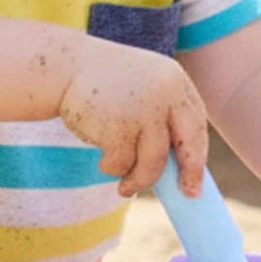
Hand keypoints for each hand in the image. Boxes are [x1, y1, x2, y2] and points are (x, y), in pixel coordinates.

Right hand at [58, 37, 207, 197]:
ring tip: (124, 187)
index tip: (194, 176)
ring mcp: (143, 111)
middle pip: (189, 144)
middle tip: (188, 194)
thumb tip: (181, 166)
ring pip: (154, 163)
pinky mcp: (118, 128)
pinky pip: (122, 164)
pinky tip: (99, 154)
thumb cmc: (102, 84)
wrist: (63, 67)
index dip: (197, 152)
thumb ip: (163, 114)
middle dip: (190, 172)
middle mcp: (164, 94)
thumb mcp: (141, 87)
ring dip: (139, 180)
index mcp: (174, 79)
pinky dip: (111, 167)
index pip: (196, 123)